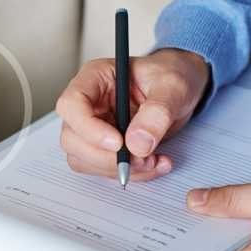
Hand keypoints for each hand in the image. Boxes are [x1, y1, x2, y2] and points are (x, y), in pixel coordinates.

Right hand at [56, 48, 208, 181]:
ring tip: (153, 161)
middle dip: (106, 157)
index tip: (119, 142)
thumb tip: (137, 144)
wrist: (179, 91)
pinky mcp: (101, 147)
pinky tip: (153, 163)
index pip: (71, 104)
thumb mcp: (173, 86)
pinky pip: (102, 170)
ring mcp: (91, 127)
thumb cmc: (171, 76)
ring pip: (82, 159)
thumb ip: (157, 112)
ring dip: (117, 169)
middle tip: (142, 158)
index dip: (88, 128)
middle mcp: (87, 103)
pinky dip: (130, 174)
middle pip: (72, 138)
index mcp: (95, 78)